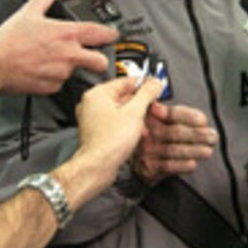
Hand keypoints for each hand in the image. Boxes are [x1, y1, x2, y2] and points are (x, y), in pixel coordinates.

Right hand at [0, 0, 118, 95]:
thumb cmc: (9, 40)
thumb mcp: (29, 10)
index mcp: (66, 34)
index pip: (100, 33)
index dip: (111, 34)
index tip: (113, 35)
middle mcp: (69, 55)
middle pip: (100, 61)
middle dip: (101, 59)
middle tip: (95, 56)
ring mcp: (62, 73)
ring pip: (76, 71)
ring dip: (70, 66)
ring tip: (52, 59)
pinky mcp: (53, 87)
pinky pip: (60, 82)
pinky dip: (55, 77)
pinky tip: (42, 69)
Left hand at [67, 76, 165, 206]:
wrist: (98, 167)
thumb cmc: (109, 142)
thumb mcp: (135, 112)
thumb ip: (147, 94)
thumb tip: (155, 83)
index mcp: (97, 94)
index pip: (125, 81)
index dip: (144, 84)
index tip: (156, 87)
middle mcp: (91, 104)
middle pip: (123, 96)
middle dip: (140, 105)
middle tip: (152, 109)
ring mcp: (92, 119)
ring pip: (120, 111)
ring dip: (136, 117)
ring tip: (144, 126)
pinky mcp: (96, 132)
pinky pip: (115, 123)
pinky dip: (127, 126)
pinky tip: (136, 135)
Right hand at [131, 103, 217, 182]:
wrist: (137, 155)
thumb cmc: (158, 133)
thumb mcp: (166, 117)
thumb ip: (183, 115)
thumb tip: (202, 120)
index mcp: (153, 113)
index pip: (173, 113)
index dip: (189, 117)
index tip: (203, 121)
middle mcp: (147, 130)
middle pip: (175, 132)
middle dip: (197, 135)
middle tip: (212, 137)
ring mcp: (147, 149)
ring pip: (173, 150)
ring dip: (194, 151)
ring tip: (208, 151)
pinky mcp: (148, 166)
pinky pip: (168, 166)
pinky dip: (182, 166)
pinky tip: (193, 164)